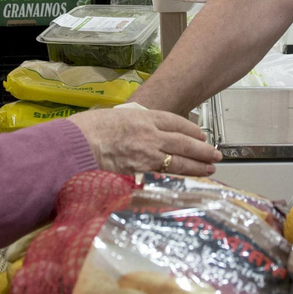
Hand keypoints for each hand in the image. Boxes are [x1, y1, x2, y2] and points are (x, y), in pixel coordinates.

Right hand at [70, 105, 221, 176]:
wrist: (77, 144)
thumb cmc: (87, 129)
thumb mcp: (112, 117)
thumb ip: (130, 124)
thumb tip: (136, 134)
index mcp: (142, 116)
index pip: (174, 121)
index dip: (191, 128)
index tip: (200, 134)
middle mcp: (149, 133)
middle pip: (183, 140)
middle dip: (202, 148)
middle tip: (215, 153)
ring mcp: (146, 152)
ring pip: (180, 158)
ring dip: (198, 164)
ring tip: (211, 167)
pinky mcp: (140, 169)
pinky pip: (166, 172)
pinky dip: (180, 174)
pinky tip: (189, 177)